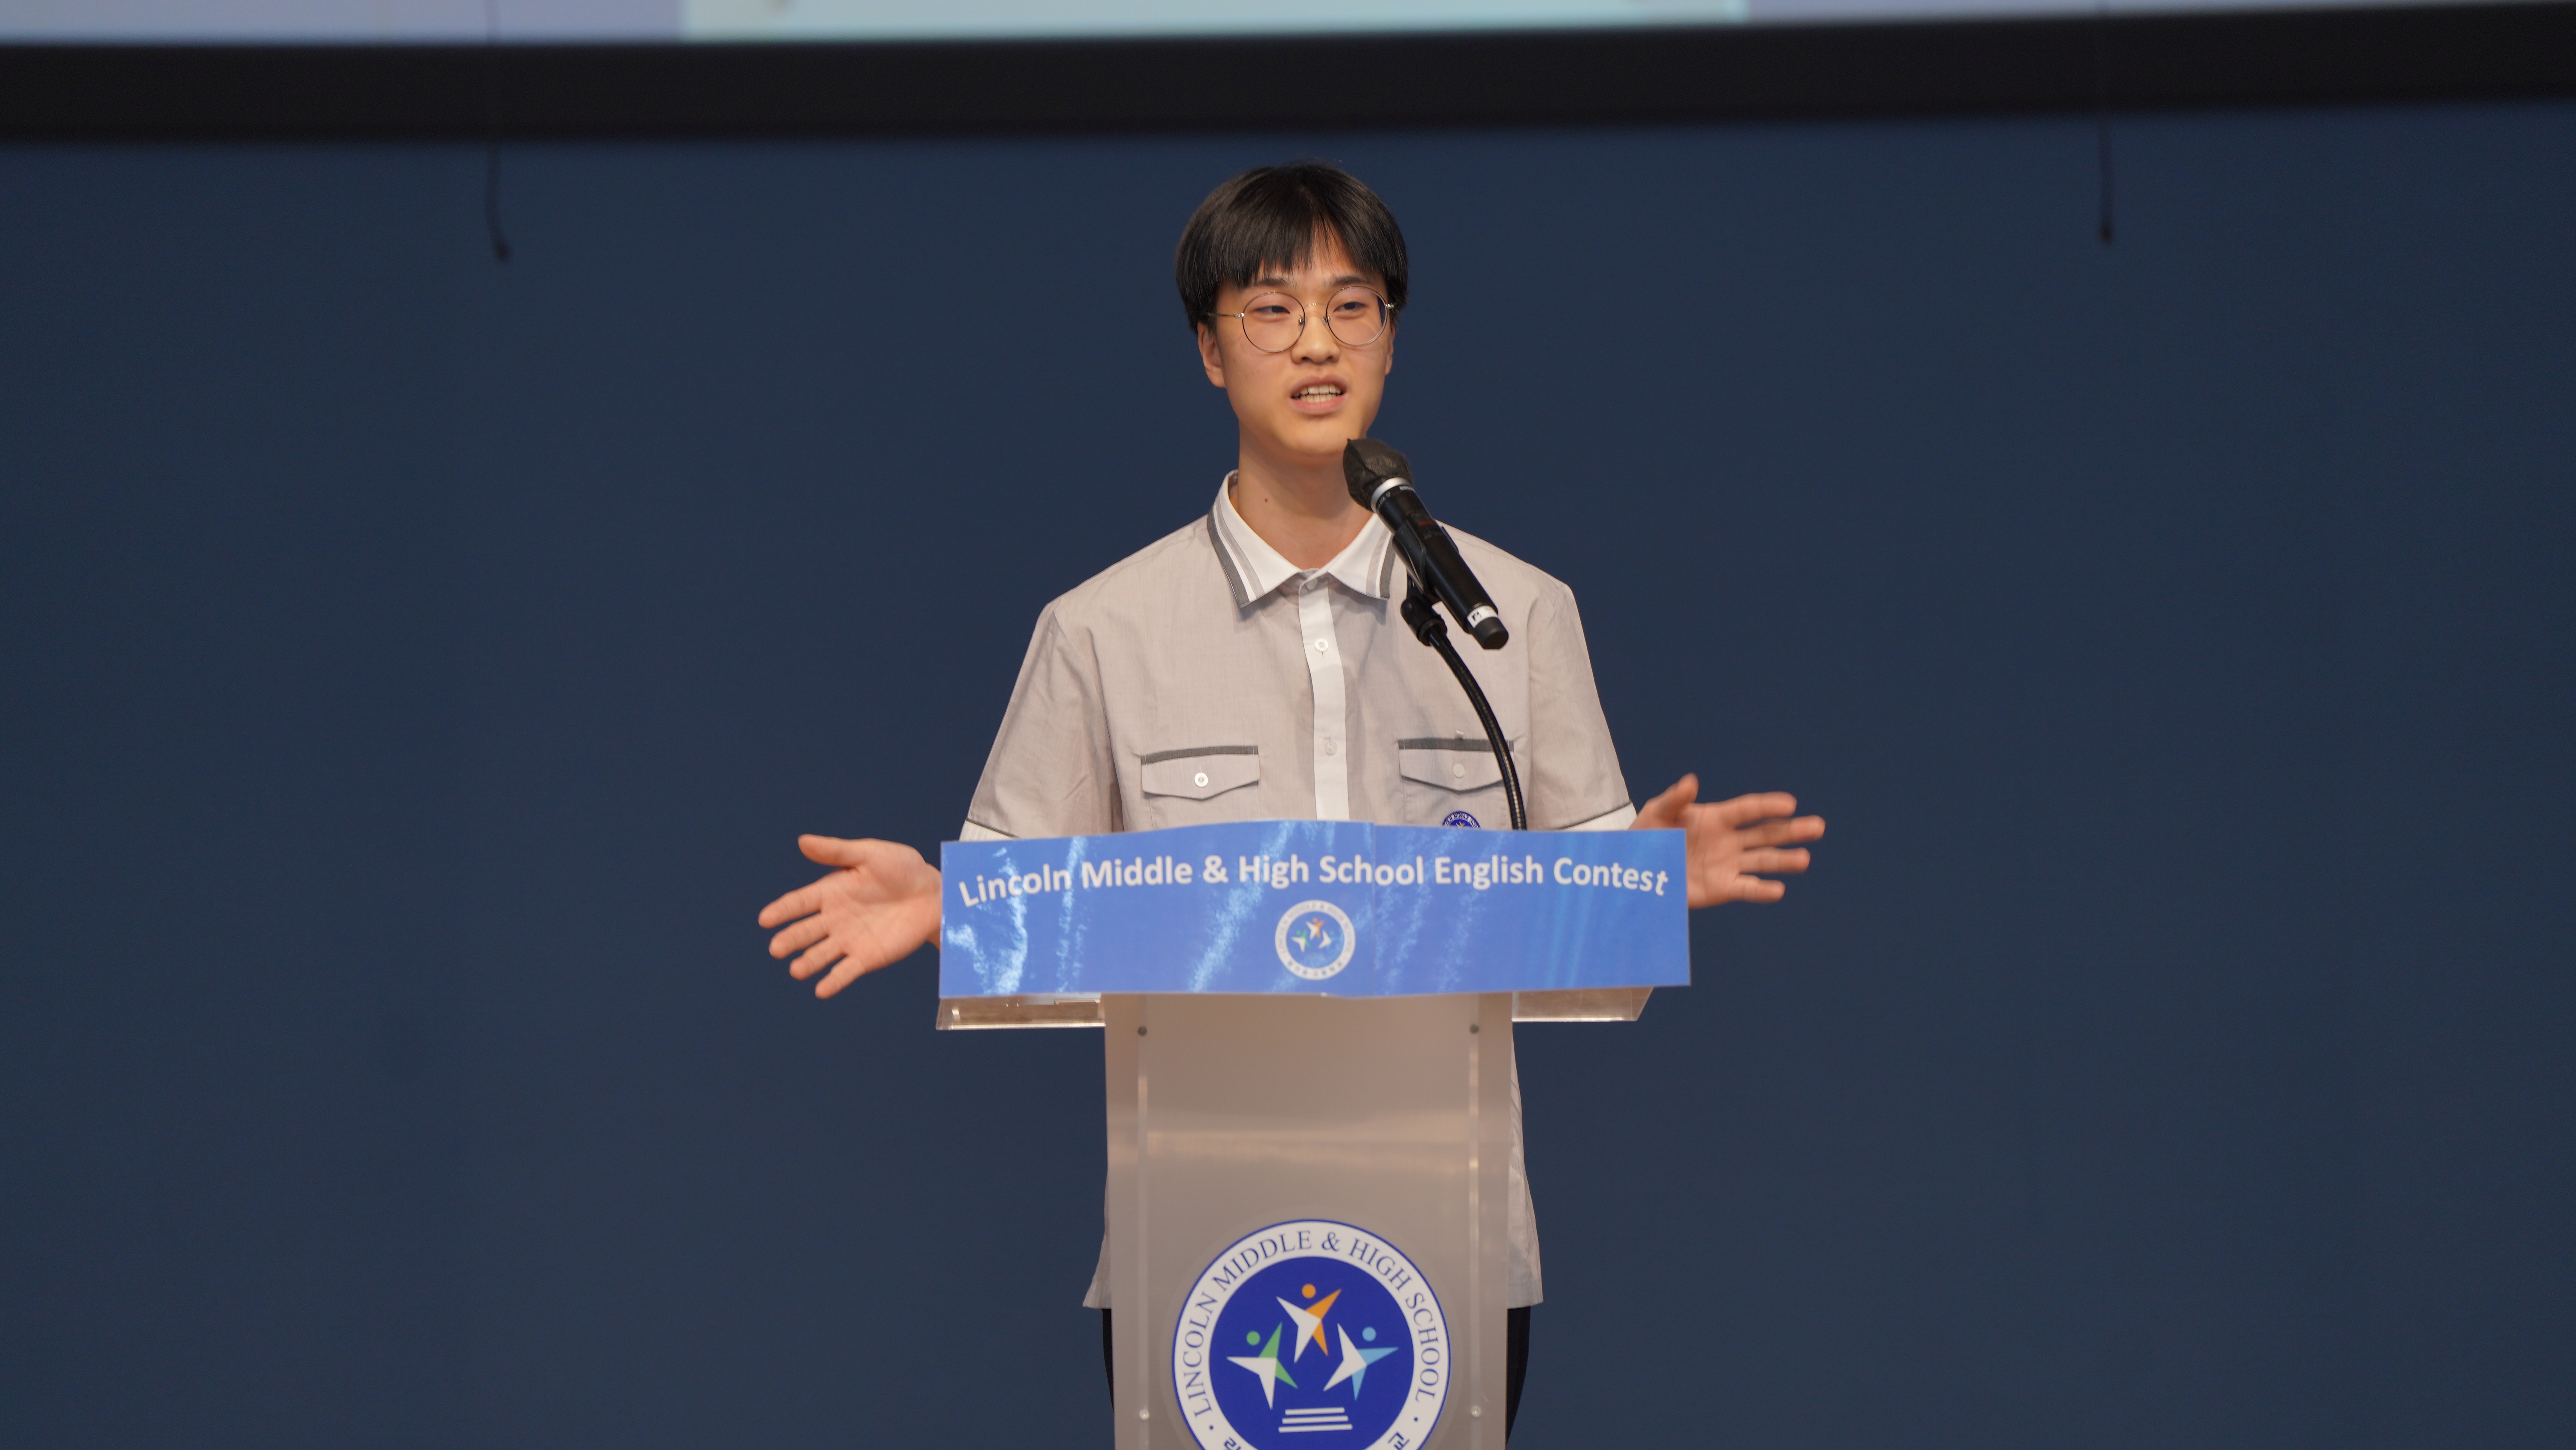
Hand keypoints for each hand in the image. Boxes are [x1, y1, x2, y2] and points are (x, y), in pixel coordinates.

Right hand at [757, 836, 943, 997]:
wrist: (934, 894)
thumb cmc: (901, 868)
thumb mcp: (870, 854)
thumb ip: (837, 851)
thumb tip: (802, 841)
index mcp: (830, 891)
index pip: (799, 902)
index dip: (782, 911)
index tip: (765, 919)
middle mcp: (833, 918)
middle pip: (805, 931)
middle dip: (790, 940)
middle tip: (776, 948)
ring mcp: (848, 940)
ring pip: (821, 954)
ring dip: (808, 963)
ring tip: (797, 970)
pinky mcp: (866, 958)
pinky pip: (846, 971)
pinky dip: (834, 981)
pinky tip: (821, 990)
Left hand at [1632, 775, 1824, 907]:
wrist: (1637, 868)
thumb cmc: (1648, 834)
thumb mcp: (1657, 812)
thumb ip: (1675, 799)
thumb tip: (1691, 781)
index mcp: (1717, 817)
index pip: (1749, 809)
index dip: (1769, 806)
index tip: (1790, 804)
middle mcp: (1729, 840)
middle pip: (1766, 834)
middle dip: (1792, 830)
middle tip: (1817, 826)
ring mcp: (1728, 865)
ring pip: (1763, 861)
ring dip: (1784, 860)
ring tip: (1804, 859)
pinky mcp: (1722, 887)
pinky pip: (1746, 888)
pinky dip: (1761, 890)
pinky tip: (1778, 889)